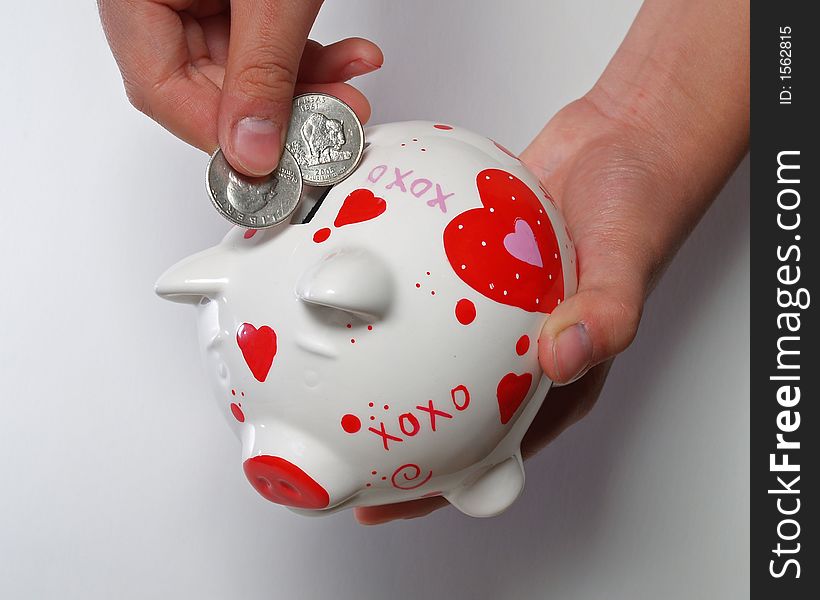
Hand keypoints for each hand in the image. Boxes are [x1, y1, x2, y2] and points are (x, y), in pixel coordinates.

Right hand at [99, 0, 382, 174]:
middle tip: (333, 123)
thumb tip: (252, 150)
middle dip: (282, 110)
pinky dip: (307, 56)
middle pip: (207, 85)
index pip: (160, 89)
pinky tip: (347, 58)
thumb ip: (264, 71)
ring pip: (243, 69)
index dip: (218, 134)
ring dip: (306, 85)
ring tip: (352, 88)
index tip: (271, 163)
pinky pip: (261, 42)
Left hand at [355, 0, 747, 524]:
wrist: (623, 144)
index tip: (383, 502)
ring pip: (428, 352)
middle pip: (448, 411)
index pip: (493, 449)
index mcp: (557, 376)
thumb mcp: (628, 261)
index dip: (440, 483)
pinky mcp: (473, 271)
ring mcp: (492, 312)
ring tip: (324, 368)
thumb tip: (563, 356)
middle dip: (392, 436)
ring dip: (381, 365)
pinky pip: (427, 290)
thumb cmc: (639, 209)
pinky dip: (393, 295)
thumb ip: (604, 313)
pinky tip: (351, 286)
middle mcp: (519, 351)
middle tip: (335, 445)